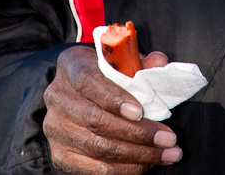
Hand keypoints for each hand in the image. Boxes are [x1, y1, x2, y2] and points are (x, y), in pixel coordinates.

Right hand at [43, 44, 181, 173]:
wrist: (80, 95)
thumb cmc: (106, 74)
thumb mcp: (120, 61)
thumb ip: (140, 62)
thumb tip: (160, 61)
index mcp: (71, 65)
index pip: (88, 81)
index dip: (114, 98)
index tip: (140, 112)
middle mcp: (58, 96)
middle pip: (95, 120)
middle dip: (137, 133)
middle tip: (168, 138)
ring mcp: (55, 128)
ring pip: (98, 148)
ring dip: (137, 154)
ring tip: (166, 153)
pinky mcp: (60, 155)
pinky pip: (95, 170)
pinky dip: (125, 169)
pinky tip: (146, 163)